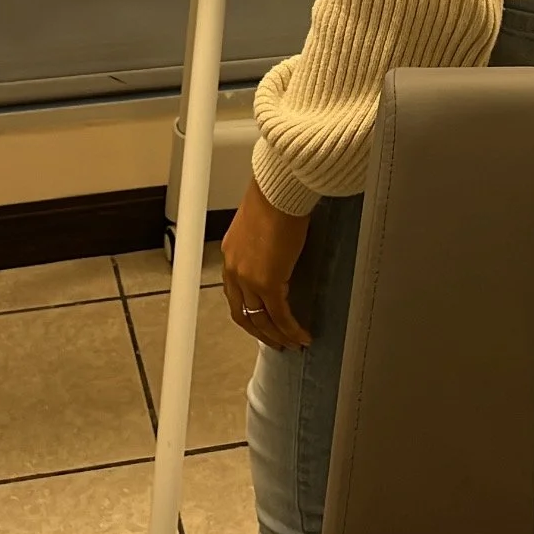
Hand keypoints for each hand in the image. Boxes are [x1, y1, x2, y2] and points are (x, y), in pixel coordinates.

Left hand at [222, 177, 312, 350]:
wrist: (278, 189)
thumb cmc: (274, 196)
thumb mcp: (259, 225)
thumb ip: (262, 245)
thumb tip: (277, 253)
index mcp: (231, 256)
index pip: (235, 295)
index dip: (249, 314)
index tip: (261, 324)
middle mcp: (234, 270)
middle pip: (244, 314)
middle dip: (262, 333)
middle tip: (277, 343)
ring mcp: (249, 279)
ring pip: (262, 320)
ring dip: (278, 336)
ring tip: (293, 344)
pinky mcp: (268, 283)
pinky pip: (280, 315)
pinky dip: (291, 329)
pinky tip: (302, 336)